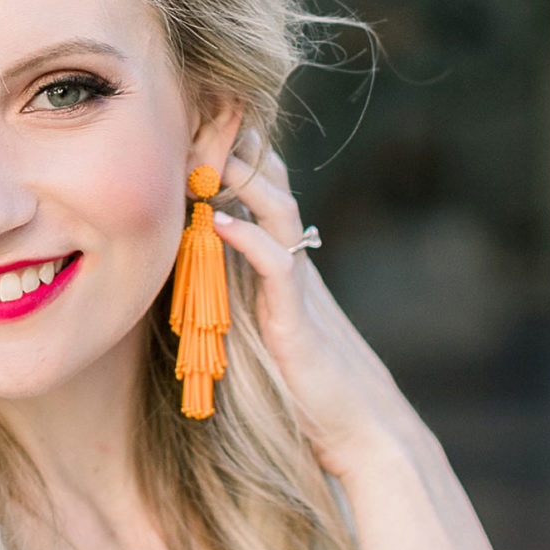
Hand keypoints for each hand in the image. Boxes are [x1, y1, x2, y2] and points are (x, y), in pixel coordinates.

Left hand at [213, 137, 417, 479]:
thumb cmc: (308, 390)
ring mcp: (299, 288)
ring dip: (240, 178)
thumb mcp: (263, 330)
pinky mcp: (298, 320)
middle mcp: (295, 264)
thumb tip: (198, 272)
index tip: (190, 127)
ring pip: (278, 211)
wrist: (360, 432)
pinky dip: (249, 240)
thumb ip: (238, 298)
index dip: (232, 155)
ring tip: (201, 152)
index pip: (261, 189)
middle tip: (192, 117)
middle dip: (233, 148)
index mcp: (284, 262)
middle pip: (271, 183)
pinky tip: (219, 223)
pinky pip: (277, 265)